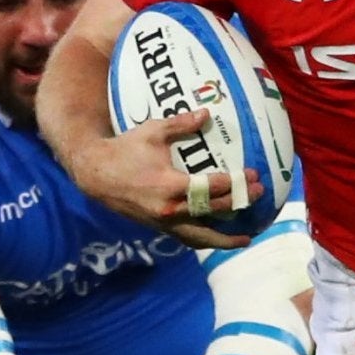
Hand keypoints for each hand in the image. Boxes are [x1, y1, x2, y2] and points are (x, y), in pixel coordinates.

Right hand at [70, 111, 261, 246]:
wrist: (95, 174)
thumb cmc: (125, 149)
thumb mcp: (153, 131)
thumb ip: (181, 124)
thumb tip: (207, 114)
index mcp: (170, 185)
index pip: (212, 188)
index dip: (235, 183)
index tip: (252, 175)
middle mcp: (170, 209)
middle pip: (213, 210)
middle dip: (239, 202)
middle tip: (259, 193)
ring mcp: (164, 222)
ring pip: (201, 236)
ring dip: (225, 239)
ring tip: (246, 239)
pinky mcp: (159, 227)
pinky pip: (187, 238)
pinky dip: (204, 240)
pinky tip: (218, 239)